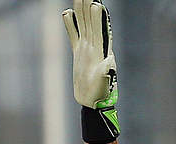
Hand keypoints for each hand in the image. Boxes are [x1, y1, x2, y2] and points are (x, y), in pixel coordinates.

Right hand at [62, 0, 119, 141]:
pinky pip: (74, 34)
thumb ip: (106, 73)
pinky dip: (70, 24)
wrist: (92, 102)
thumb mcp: (104, 84)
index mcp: (101, 52)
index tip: (97, 3)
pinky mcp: (79, 53)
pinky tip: (67, 12)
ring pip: (82, 24)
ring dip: (81, 9)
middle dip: (89, 5)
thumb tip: (108, 64)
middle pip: (90, 22)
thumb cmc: (100, 94)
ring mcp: (86, 48)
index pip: (99, 30)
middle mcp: (94, 46)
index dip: (98, 17)